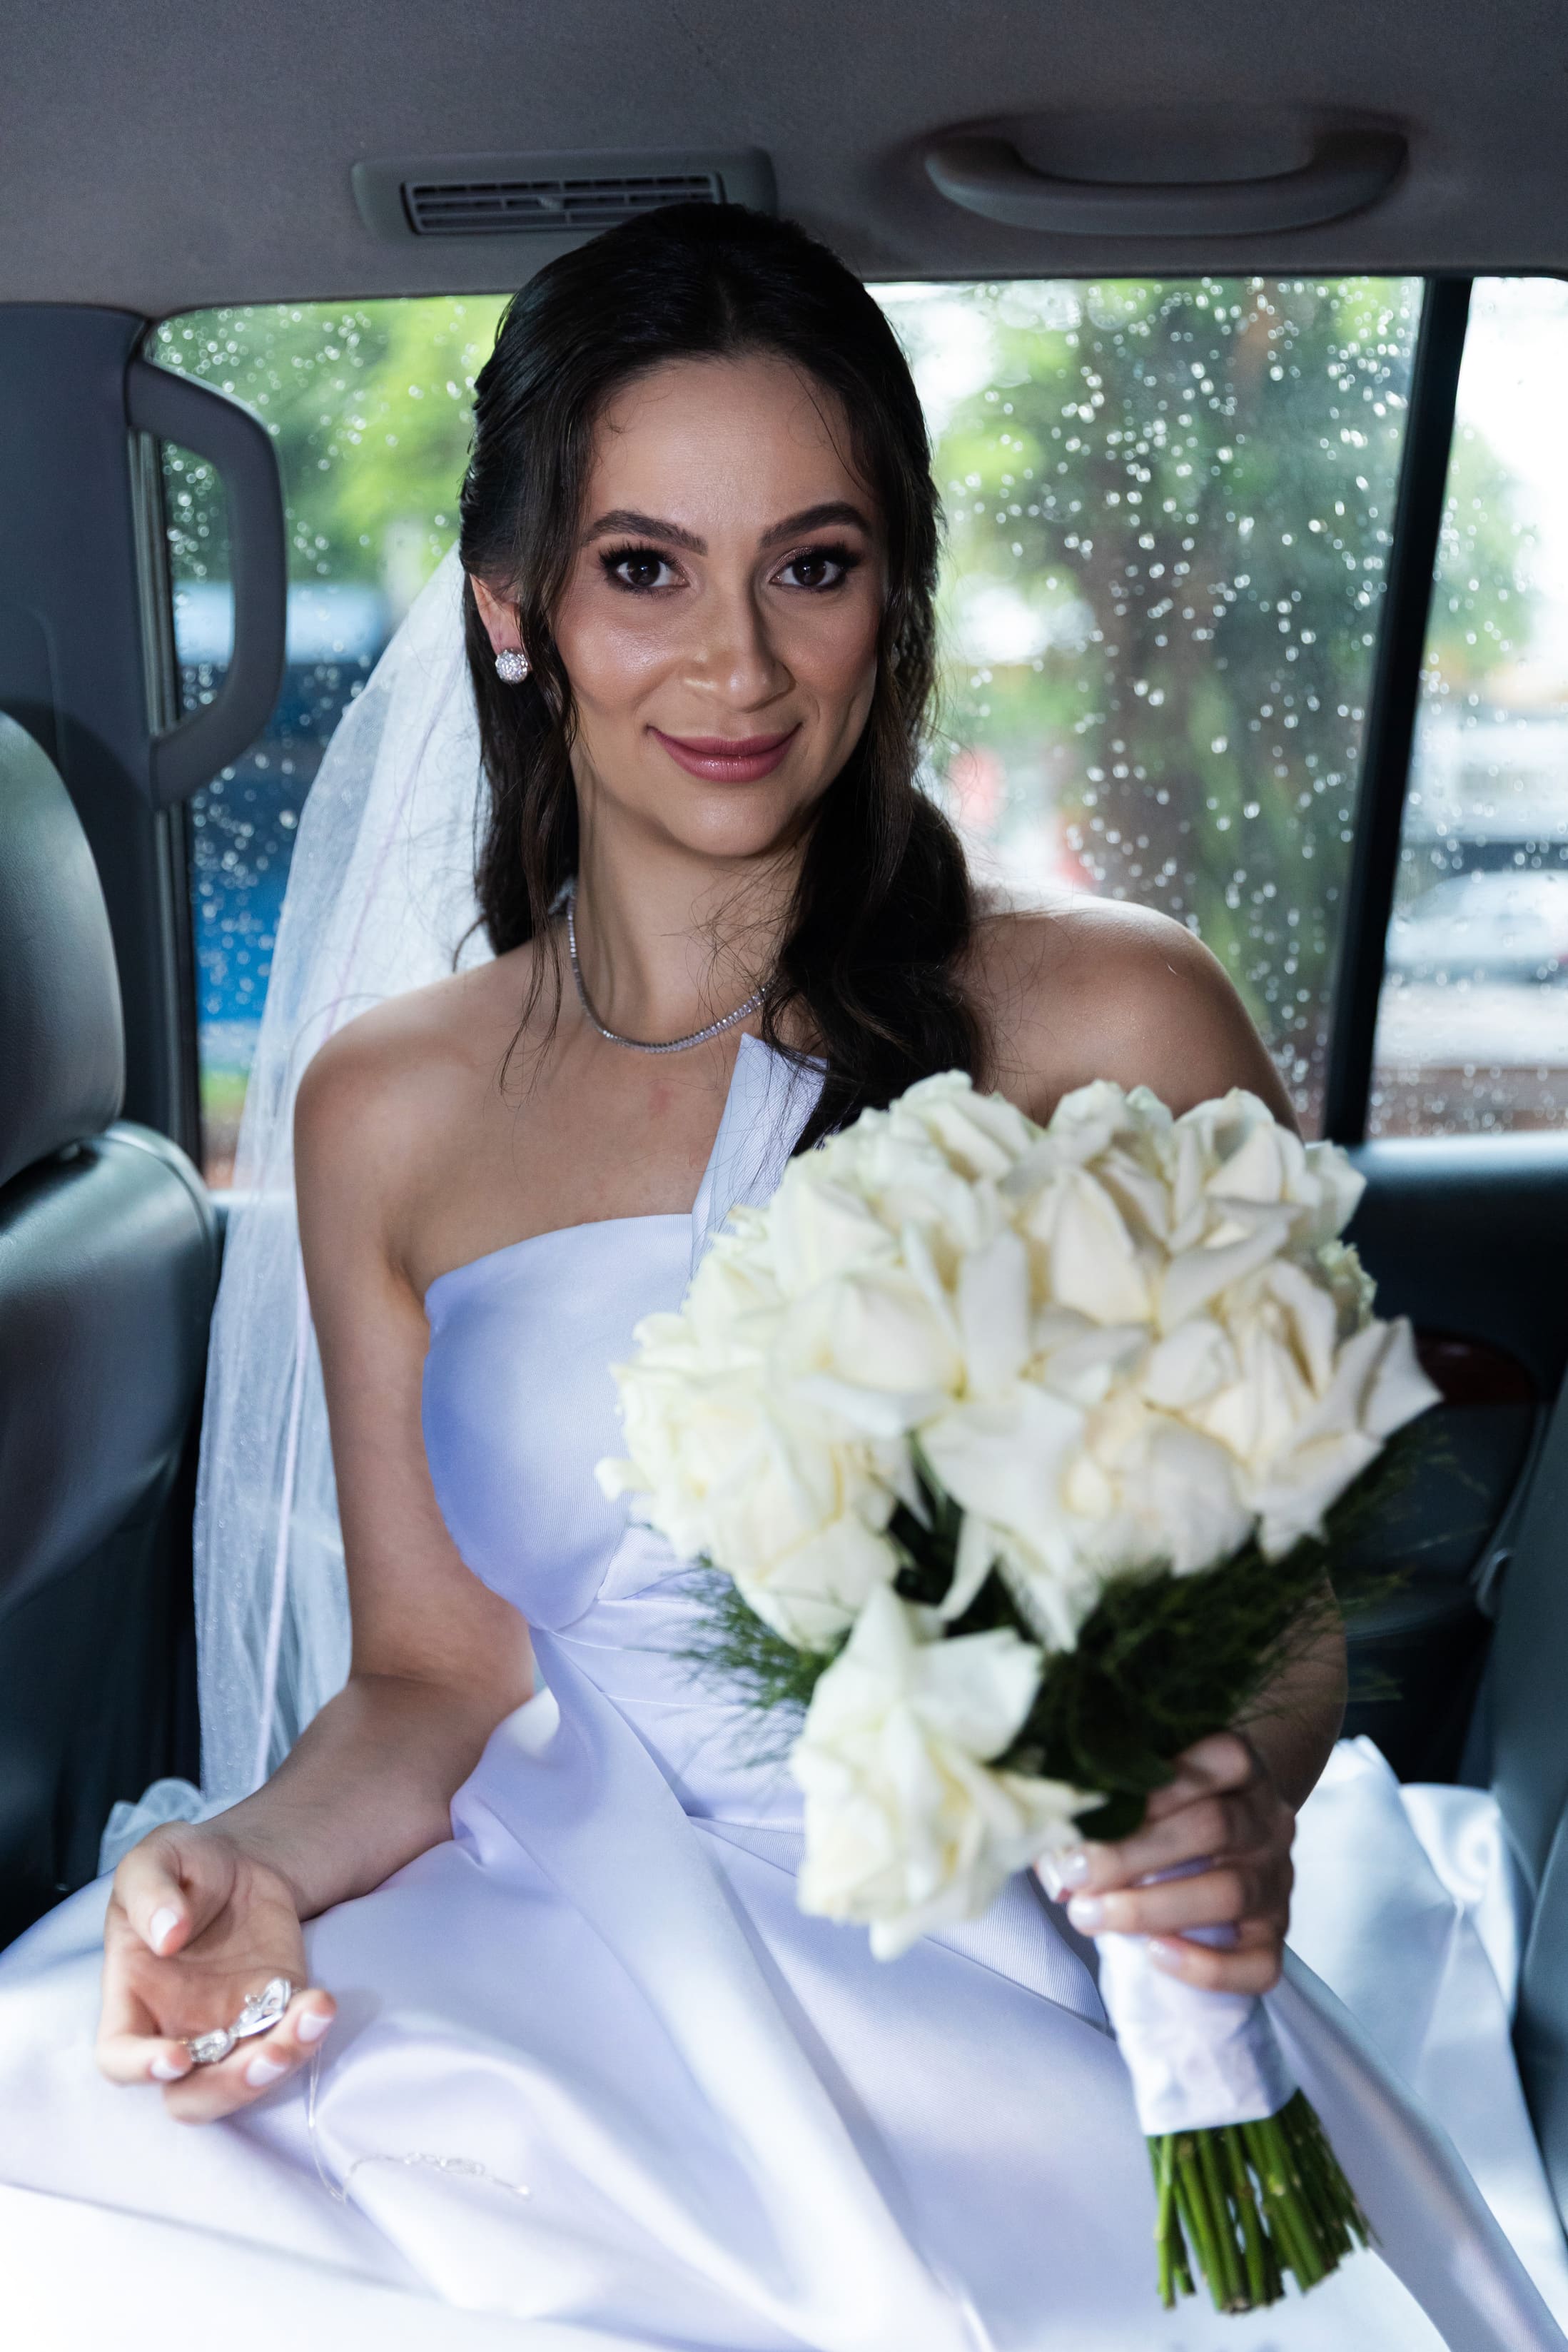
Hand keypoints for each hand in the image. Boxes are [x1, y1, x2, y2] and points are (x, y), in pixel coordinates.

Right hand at [97, 1825, 335, 2121]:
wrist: (243, 1861)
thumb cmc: (184, 1866)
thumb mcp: (156, 1857)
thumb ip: (151, 1891)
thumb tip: (167, 1935)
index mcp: (133, 1997)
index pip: (120, 2056)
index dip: (141, 2068)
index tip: (176, 2058)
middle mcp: (178, 2026)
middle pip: (190, 2094)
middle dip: (229, 2087)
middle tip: (268, 2056)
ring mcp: (229, 2025)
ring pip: (244, 2078)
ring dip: (279, 2063)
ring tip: (311, 2017)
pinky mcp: (274, 2011)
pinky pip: (289, 2039)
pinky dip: (307, 2032)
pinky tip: (321, 2003)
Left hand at [1037, 1732, 1293, 1994]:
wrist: (1230, 1835)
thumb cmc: (1170, 1806)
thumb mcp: (1144, 1783)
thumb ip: (1103, 1798)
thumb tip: (1045, 1833)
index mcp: (1240, 1767)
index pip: (1224, 1757)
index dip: (1161, 1782)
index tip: (1097, 1804)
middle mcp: (1267, 1819)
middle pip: (1214, 1828)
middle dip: (1134, 1853)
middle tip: (1076, 1873)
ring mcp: (1277, 1878)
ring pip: (1231, 1893)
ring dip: (1151, 1908)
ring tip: (1088, 1916)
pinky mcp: (1277, 1934)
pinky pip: (1260, 1962)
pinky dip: (1207, 1965)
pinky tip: (1156, 1955)